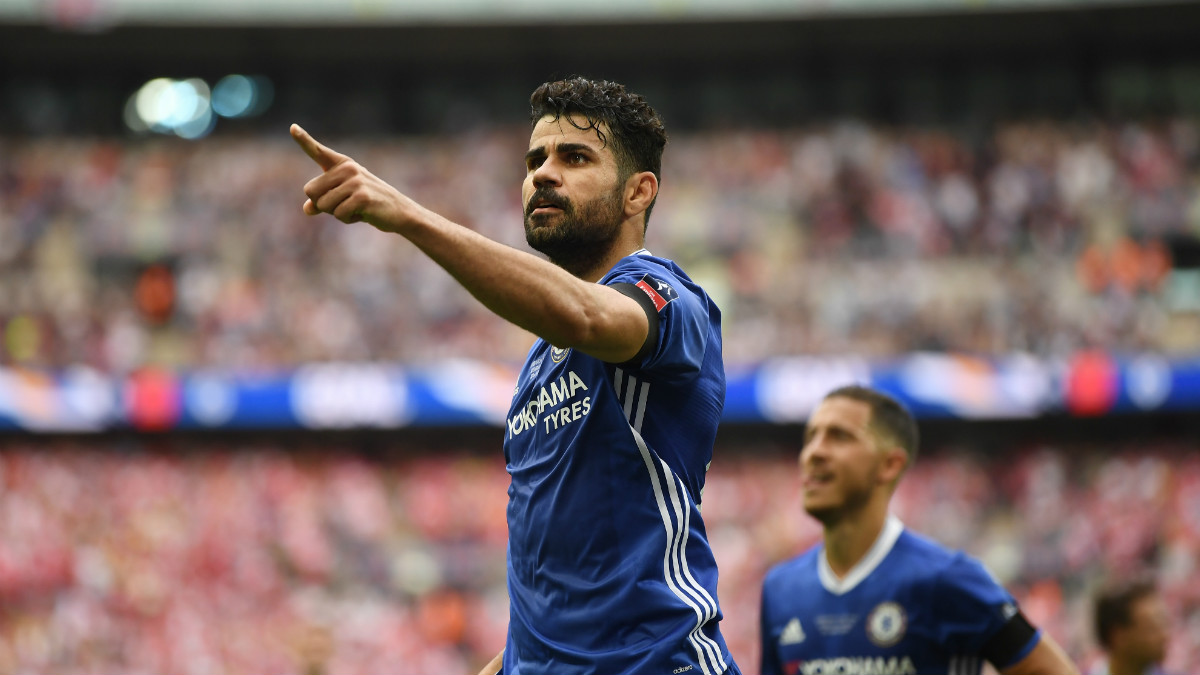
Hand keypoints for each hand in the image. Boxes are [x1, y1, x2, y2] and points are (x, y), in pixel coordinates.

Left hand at [290, 123, 412, 230]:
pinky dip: (347, 219)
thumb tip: (306, 209)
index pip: (318, 151)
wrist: (400, 212)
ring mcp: (356, 181)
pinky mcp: (362, 197)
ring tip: (356, 208)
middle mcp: (348, 169)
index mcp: (342, 164)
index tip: (292, 127)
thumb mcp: (343, 200)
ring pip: (323, 205)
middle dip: (323, 204)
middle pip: (310, 191)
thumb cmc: (369, 204)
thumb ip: (322, 201)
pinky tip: (362, 214)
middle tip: (344, 204)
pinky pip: (338, 214)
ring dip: (336, 213)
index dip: (303, 140)